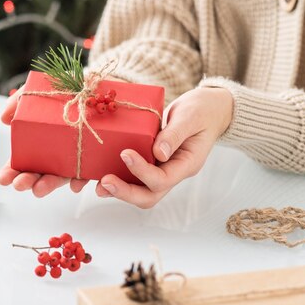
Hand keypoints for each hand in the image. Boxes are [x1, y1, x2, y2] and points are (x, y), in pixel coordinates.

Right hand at [0, 85, 88, 195]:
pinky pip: (89, 172)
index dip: (11, 171)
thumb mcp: (39, 90)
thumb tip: (4, 119)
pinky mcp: (94, 156)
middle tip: (19, 184)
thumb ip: (19, 101)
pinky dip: (81, 181)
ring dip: (49, 185)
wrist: (96, 83)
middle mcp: (55, 152)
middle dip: (28, 181)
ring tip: (38, 190)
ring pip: (60, 176)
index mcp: (39, 142)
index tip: (3, 179)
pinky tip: (75, 185)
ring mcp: (74, 156)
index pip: (23, 161)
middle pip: (39, 172)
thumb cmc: (64, 88)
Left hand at [96, 87, 233, 208]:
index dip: (142, 171)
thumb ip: (175, 134)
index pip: (163, 178)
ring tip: (96, 184)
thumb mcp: (191, 117)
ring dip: (118, 190)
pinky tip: (99, 172)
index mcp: (187, 164)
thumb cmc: (203, 110)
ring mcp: (162, 169)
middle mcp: (173, 172)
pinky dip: (118, 176)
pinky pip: (134, 176)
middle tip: (104, 182)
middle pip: (150, 195)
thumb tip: (159, 153)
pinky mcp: (151, 162)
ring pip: (140, 190)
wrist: (208, 109)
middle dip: (126, 192)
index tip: (125, 153)